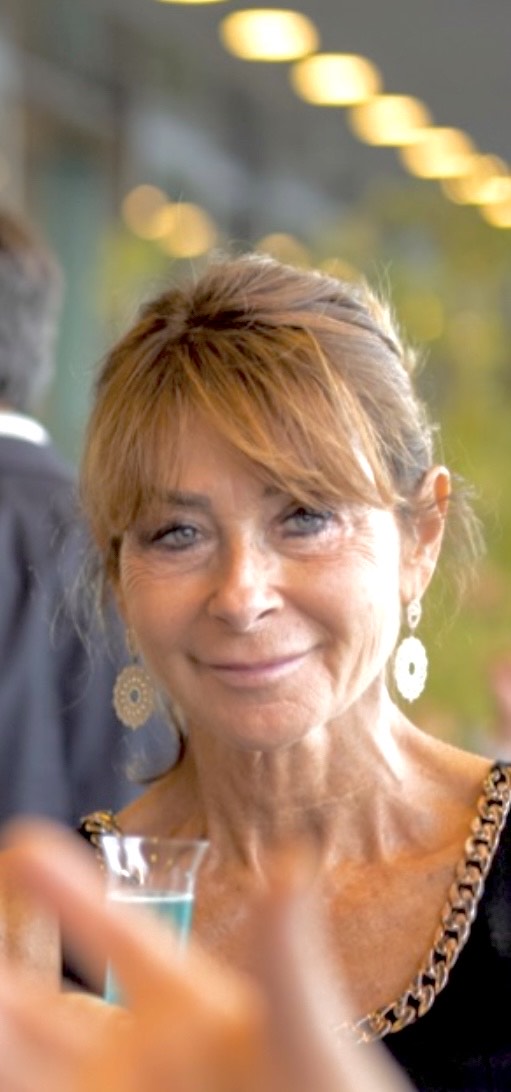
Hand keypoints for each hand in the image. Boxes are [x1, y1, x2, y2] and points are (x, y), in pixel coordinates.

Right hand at [0, 821, 411, 1091]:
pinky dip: (12, 1084)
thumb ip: (287, 961)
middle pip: (41, 1007)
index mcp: (189, 1003)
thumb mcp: (307, 1039)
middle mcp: (142, 1054)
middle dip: (2, 972)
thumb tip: (292, 860)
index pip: (115, 933)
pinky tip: (1, 1073)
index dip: (68, 891)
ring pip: (27, 1065)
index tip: (23, 845)